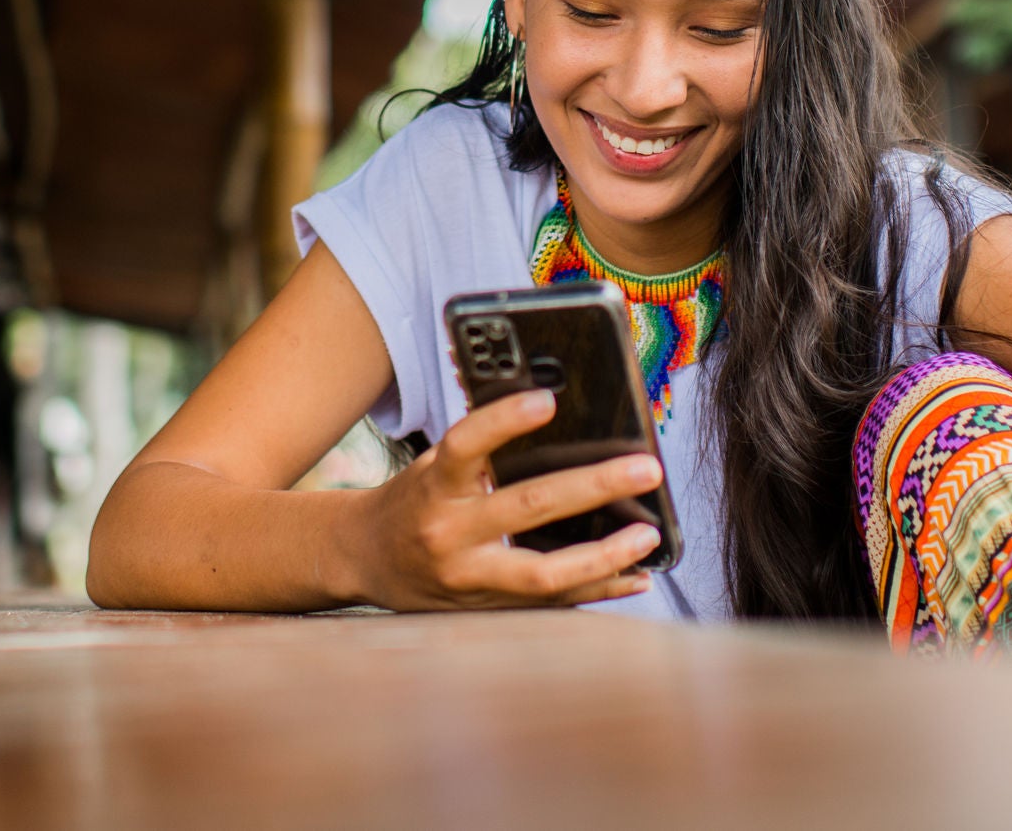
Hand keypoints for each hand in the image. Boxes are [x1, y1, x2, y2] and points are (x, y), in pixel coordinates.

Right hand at [343, 388, 666, 609]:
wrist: (363, 560)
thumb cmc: (411, 501)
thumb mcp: (432, 466)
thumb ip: (480, 450)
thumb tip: (550, 414)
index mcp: (434, 487)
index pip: (466, 447)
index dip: (503, 422)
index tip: (547, 402)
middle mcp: (449, 534)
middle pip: (526, 509)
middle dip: (593, 487)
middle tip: (646, 468)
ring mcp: (468, 579)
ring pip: (545, 575)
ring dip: (605, 555)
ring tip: (648, 535)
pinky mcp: (486, 608)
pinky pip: (551, 603)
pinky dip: (598, 588)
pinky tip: (637, 576)